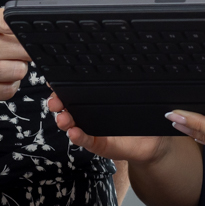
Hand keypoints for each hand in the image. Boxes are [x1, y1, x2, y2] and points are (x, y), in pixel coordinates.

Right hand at [0, 6, 29, 105]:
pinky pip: (5, 91)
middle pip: (19, 50)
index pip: (5, 21)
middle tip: (23, 50)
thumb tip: (24, 26)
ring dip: (19, 68)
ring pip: (16, 72)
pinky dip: (10, 85)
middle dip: (26, 50)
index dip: (23, 27)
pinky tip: (2, 78)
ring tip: (11, 64)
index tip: (32, 32)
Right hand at [47, 92, 174, 163]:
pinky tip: (74, 133)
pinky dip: (78, 137)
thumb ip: (133, 81)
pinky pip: (86, 141)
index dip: (61, 86)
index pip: (74, 90)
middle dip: (56, 102)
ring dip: (64, 121)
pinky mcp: (98, 144)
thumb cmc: (141, 114)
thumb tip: (137, 62)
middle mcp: (88, 114)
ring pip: (71, 124)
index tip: (52, 81)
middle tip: (54, 101)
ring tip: (62, 118)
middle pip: (66, 106)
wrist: (152, 141)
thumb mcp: (136, 93)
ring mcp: (91, 130)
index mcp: (93, 99)